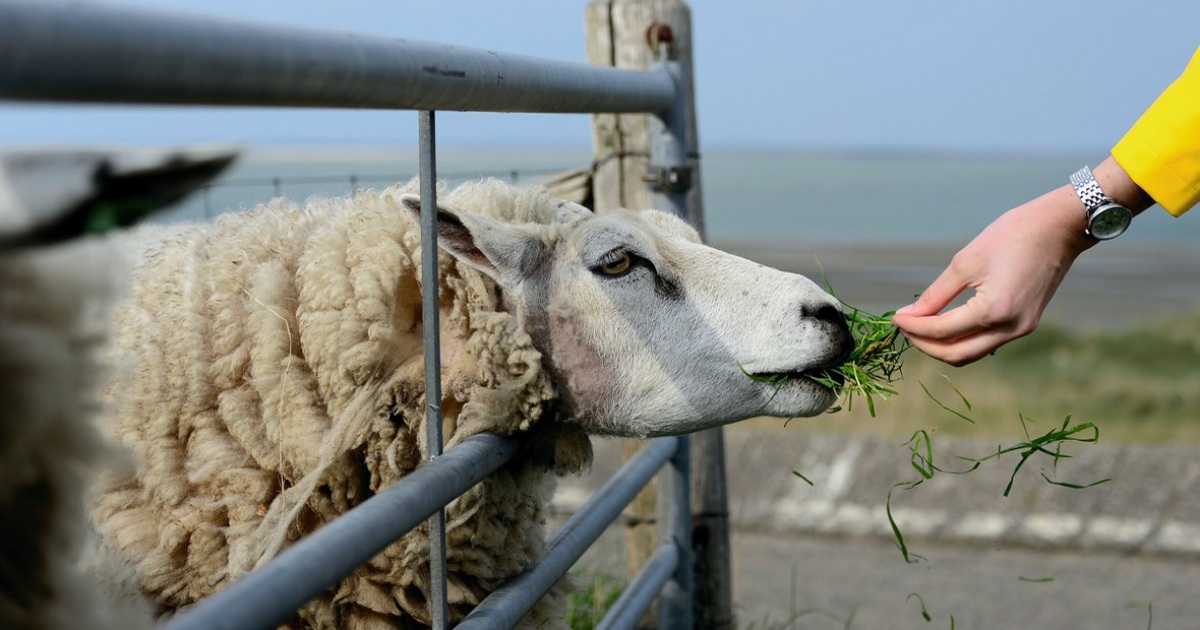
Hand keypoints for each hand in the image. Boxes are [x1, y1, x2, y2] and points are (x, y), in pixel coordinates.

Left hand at [891, 187, 1091, 365]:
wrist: (1059, 227)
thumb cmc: (1012, 235)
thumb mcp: (965, 262)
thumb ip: (935, 295)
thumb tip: (909, 316)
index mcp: (995, 310)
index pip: (942, 332)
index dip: (913, 328)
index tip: (894, 318)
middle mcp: (1011, 328)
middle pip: (956, 355)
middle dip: (924, 344)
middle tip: (904, 326)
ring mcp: (1021, 330)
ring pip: (971, 353)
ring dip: (942, 345)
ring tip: (920, 326)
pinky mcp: (1026, 325)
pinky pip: (986, 343)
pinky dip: (962, 339)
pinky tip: (945, 324)